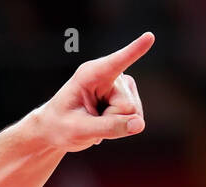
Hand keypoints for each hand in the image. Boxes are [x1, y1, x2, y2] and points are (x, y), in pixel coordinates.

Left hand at [34, 32, 152, 151]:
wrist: (56, 129)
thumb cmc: (61, 126)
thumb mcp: (78, 131)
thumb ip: (108, 127)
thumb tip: (139, 124)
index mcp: (91, 74)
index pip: (117, 62)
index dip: (134, 50)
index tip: (149, 37)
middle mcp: (111, 75)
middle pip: (127, 107)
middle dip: (111, 121)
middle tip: (88, 122)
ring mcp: (122, 85)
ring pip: (133, 114)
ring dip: (114, 125)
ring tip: (94, 121)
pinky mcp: (129, 95)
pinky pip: (135, 119)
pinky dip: (120, 127)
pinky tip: (103, 122)